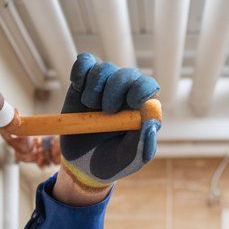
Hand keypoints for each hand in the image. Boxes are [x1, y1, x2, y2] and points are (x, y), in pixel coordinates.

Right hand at [59, 53, 160, 191]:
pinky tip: (78, 85)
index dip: (141, 88)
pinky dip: (80, 69)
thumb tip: (151, 123)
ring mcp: (104, 87)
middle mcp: (125, 94)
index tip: (130, 101)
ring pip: (104, 68)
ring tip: (90, 106)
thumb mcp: (130, 160)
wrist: (81, 166)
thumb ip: (144, 145)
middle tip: (106, 109)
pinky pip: (84, 63)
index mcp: (142, 110)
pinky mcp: (83, 84)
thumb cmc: (112, 163)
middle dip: (116, 88)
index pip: (148, 87)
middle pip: (127, 74)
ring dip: (95, 85)